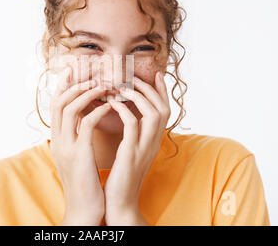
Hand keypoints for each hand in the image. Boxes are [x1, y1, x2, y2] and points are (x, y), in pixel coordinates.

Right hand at [50, 66, 110, 225]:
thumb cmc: (85, 183)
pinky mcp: (79, 154)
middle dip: (72, 82)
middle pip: (57, 101)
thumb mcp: (78, 156)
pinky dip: (97, 110)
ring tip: (103, 84)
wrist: (84, 210)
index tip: (73, 70)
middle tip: (90, 71)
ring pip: (69, 108)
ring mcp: (66, 147)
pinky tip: (110, 105)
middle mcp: (57, 140)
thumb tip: (85, 119)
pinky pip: (86, 124)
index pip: (55, 105)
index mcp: (57, 140)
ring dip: (86, 92)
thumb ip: (77, 137)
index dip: (63, 86)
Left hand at [104, 71, 170, 225]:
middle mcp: (154, 143)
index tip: (154, 74)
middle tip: (134, 77)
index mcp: (154, 141)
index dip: (162, 91)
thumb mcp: (131, 152)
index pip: (165, 110)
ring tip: (122, 86)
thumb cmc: (121, 176)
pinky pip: (132, 125)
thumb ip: (134, 134)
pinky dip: (124, 110)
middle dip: (150, 88)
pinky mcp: (131, 154)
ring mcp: (145, 148)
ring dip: (138, 96)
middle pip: (163, 108)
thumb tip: (128, 114)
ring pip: (153, 113)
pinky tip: (112, 103)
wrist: (119, 203)